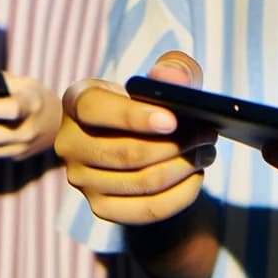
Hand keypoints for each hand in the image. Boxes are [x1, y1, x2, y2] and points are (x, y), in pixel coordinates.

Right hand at [54, 51, 218, 225]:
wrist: (133, 138)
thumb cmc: (148, 101)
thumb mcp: (162, 76)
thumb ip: (173, 68)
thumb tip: (171, 80)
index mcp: (76, 101)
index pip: (96, 109)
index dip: (133, 117)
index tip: (173, 120)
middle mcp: (69, 143)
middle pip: (125, 153)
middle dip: (175, 145)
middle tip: (207, 134)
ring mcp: (81, 179)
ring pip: (140, 182)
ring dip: (182, 168)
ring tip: (206, 152)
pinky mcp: (100, 207)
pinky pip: (146, 210)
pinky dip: (179, 196)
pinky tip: (195, 176)